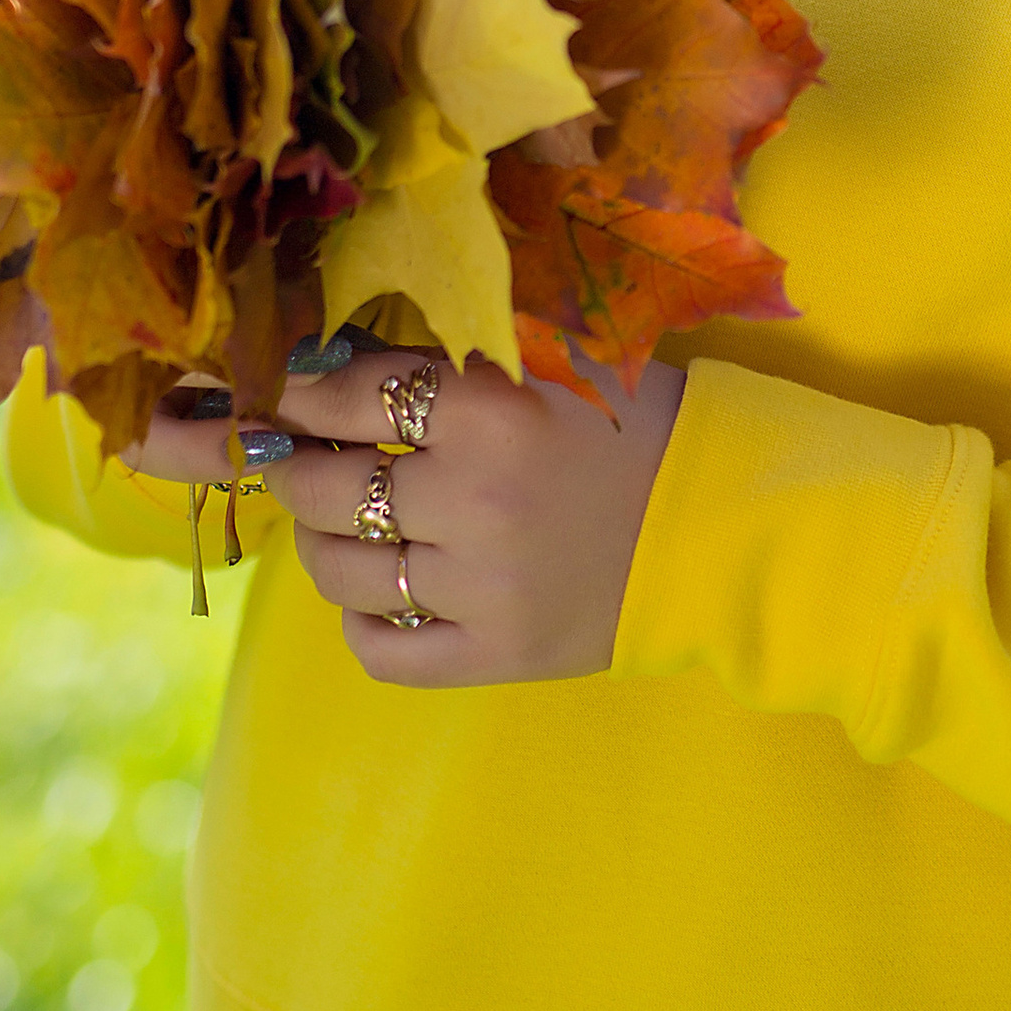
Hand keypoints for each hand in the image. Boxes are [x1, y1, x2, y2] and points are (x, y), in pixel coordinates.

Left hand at [224, 343, 683, 686]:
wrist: (721, 519)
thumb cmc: (628, 422)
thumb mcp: (545, 360)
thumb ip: (445, 356)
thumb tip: (324, 358)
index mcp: (490, 409)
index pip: (343, 395)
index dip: (298, 391)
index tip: (289, 392)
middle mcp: (474, 500)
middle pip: (324, 487)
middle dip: (292, 465)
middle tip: (293, 454)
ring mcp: (481, 589)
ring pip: (339, 571)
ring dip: (319, 541)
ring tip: (337, 520)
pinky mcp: (496, 654)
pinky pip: (379, 649)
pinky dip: (360, 618)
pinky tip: (381, 589)